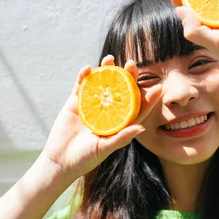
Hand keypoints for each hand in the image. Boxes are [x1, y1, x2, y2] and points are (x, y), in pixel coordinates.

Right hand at [40, 57, 161, 182]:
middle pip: (121, 91)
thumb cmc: (85, 159)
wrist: (60, 160)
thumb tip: (141, 128)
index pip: (137, 108)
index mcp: (119, 123)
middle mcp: (108, 112)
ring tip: (110, 59)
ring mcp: (92, 105)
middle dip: (128, 77)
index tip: (158, 87)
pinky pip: (81, 86)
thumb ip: (122, 138)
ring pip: (102, 84)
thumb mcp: (105, 148)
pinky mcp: (76, 103)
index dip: (147, 98)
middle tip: (132, 64)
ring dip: (106, 70)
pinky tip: (88, 68)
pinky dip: (84, 76)